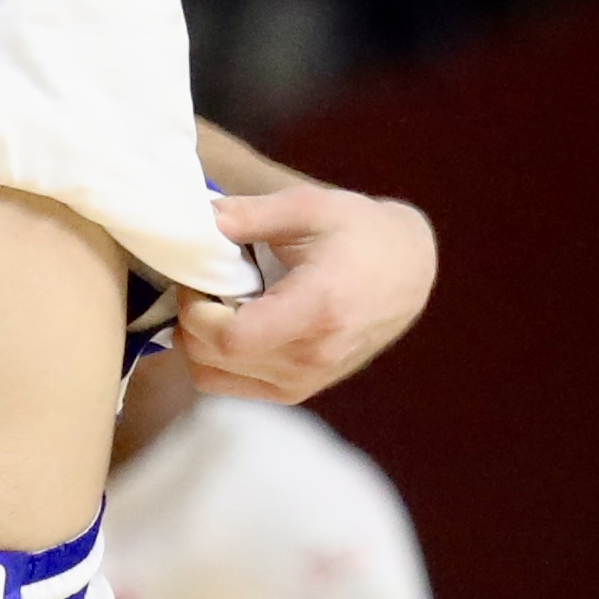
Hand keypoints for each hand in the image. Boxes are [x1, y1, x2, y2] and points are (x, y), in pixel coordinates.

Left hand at [181, 187, 434, 401]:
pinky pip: (229, 385)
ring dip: (198, 340)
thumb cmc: (360, 233)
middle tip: (202, 284)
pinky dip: (214, 357)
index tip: (197, 279)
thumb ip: (247, 214)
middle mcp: (312, 356)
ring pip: (212, 376)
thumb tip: (193, 220)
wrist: (408, 271)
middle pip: (212, 358)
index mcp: (318, 310)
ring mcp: (306, 380)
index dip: (195, 310)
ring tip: (219, 303)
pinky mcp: (298, 390)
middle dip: (190, 319)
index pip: (230, 339)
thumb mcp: (308, 207)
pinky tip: (232, 323)